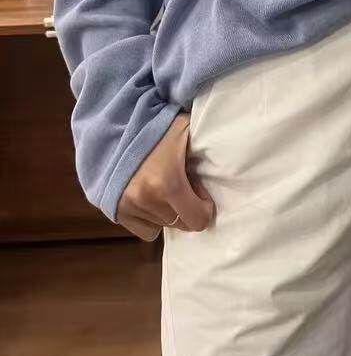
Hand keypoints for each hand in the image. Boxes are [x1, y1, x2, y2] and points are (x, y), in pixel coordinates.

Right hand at [116, 111, 214, 236]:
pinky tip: (149, 197)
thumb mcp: (186, 130)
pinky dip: (151, 219)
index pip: (198, 221)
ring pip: (163, 225)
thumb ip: (206, 149)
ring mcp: (128, 207)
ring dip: (168, 211)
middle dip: (185, 207)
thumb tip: (231, 162)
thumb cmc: (156, 126)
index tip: (198, 189)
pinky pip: (146, 230)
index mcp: (168, 183)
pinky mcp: (116, 211)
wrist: (114, 124)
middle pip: (181, 223)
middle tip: (180, 184)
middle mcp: (146, 199)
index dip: (203, 206)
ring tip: (161, 185)